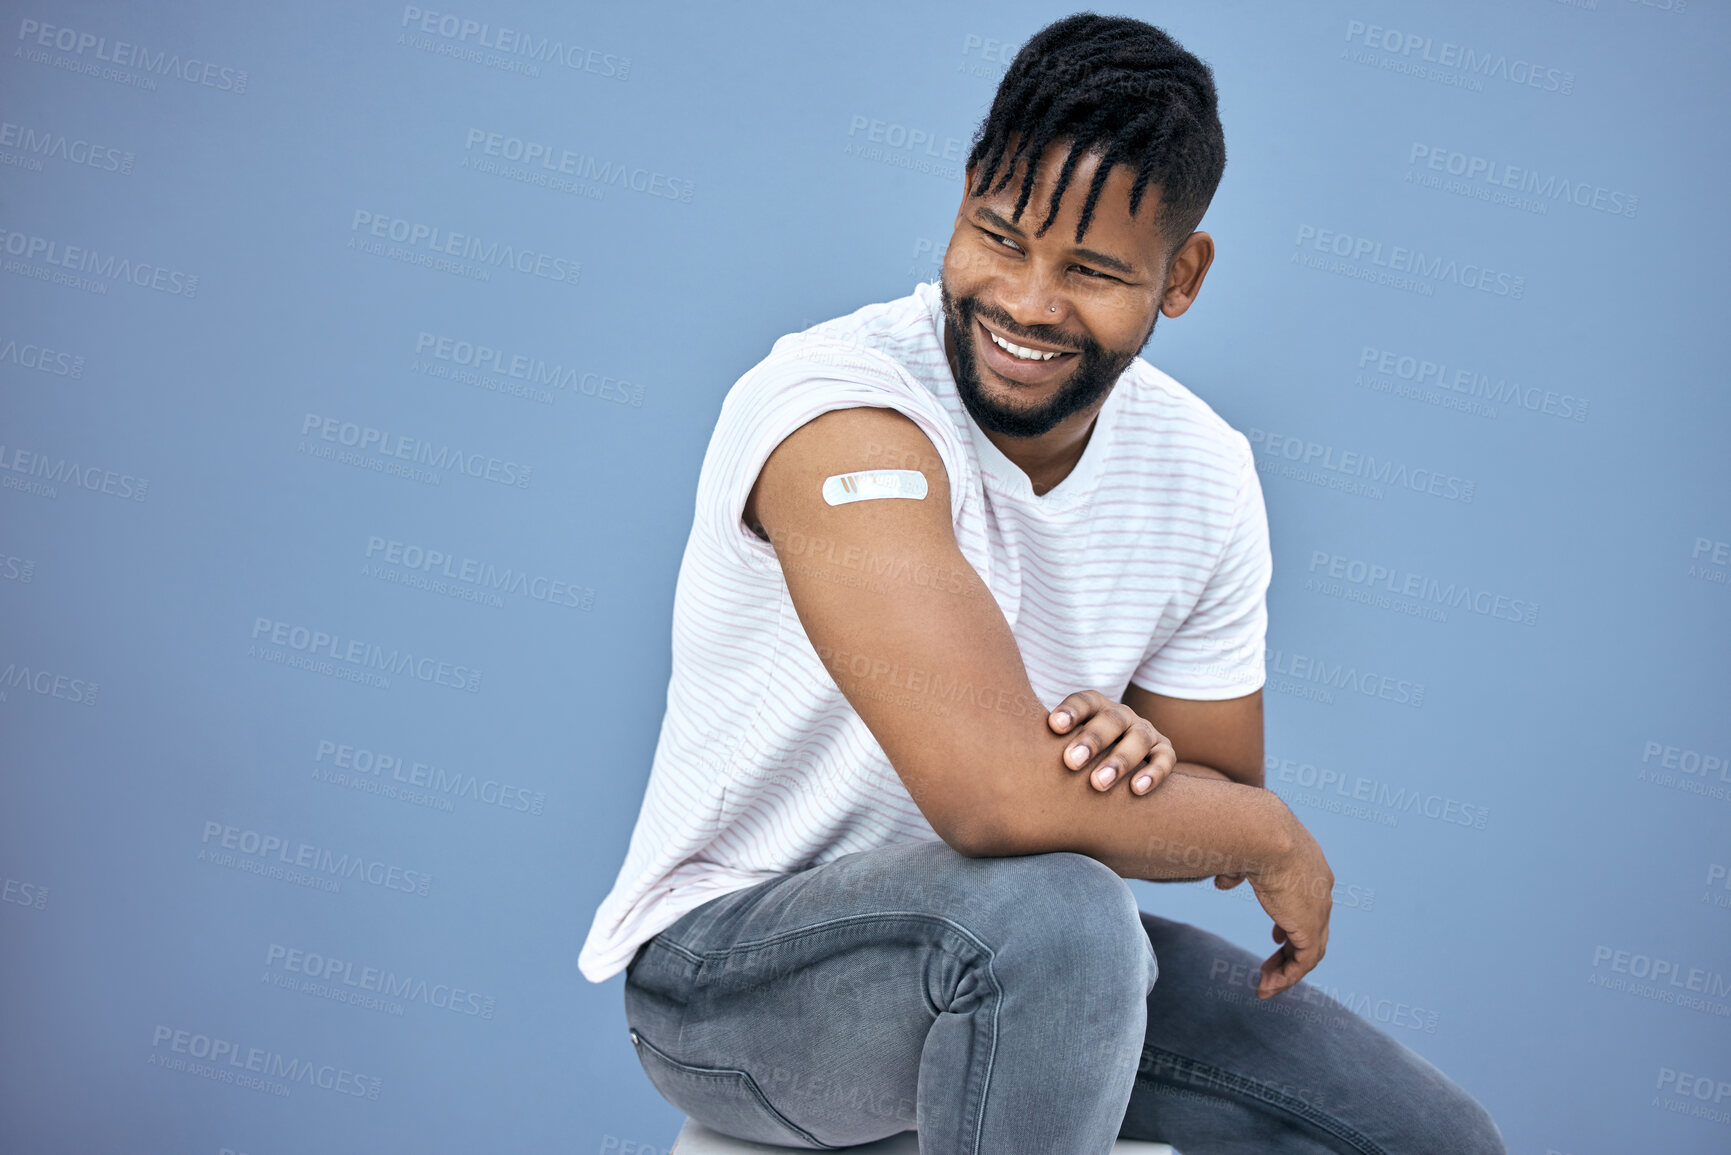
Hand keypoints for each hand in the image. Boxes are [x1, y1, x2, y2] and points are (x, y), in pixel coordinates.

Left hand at [1047, 689, 1176, 795]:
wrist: (1112, 767)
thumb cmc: (1074, 757)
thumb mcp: (1057, 746)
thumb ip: (1038, 744)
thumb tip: (993, 755)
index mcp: (1094, 707)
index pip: (1084, 701)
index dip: (1070, 711)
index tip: (1052, 726)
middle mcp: (1120, 716)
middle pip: (1111, 720)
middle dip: (1091, 740)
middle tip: (1070, 762)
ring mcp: (1144, 732)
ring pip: (1138, 739)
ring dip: (1119, 760)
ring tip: (1098, 784)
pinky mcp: (1163, 751)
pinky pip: (1165, 759)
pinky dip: (1154, 772)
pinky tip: (1137, 790)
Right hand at [1245, 810, 1333, 998]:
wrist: (1263, 833)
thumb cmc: (1248, 834)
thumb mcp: (1242, 853)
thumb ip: (1237, 871)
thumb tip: (1224, 882)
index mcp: (1310, 867)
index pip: (1307, 903)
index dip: (1291, 923)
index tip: (1276, 937)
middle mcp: (1321, 889)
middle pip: (1312, 930)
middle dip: (1290, 951)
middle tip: (1271, 966)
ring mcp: (1319, 910)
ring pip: (1308, 951)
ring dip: (1286, 971)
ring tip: (1265, 986)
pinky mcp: (1309, 928)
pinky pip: (1302, 963)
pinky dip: (1286, 977)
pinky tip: (1267, 985)